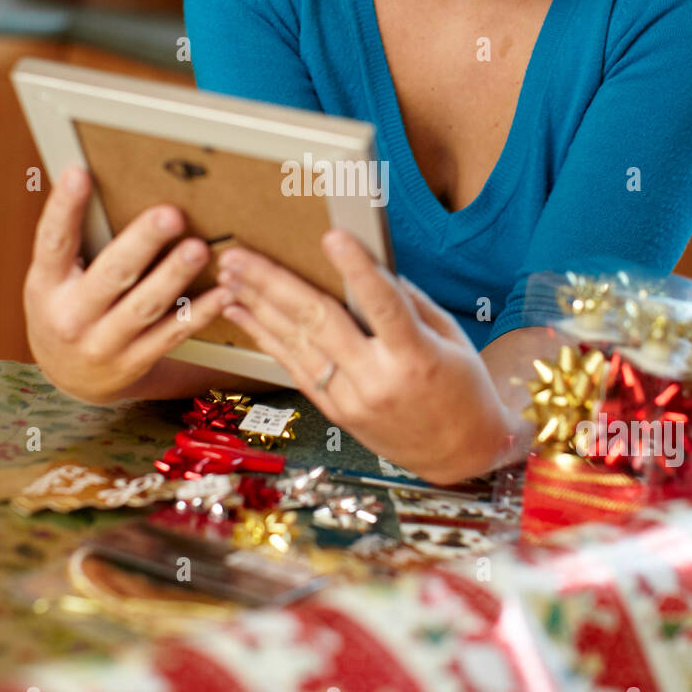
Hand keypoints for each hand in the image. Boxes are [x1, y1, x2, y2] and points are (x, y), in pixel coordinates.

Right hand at [24, 166, 232, 403]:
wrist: (70, 377)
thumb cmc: (66, 308)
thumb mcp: (54, 279)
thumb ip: (72, 242)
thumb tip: (91, 177)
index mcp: (45, 286)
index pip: (53, 241)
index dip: (63, 208)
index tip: (78, 174)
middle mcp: (71, 317)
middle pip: (111, 274)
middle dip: (142, 242)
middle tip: (171, 214)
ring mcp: (103, 344)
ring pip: (145, 307)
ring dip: (174, 276)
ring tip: (198, 249)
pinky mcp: (134, 362)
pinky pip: (171, 335)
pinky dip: (198, 314)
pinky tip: (220, 293)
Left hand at [216, 230, 510, 482]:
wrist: (460, 455)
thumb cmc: (463, 390)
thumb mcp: (451, 338)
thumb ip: (410, 302)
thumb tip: (371, 266)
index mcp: (416, 357)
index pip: (383, 306)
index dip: (357, 269)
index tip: (333, 236)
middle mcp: (377, 380)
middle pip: (319, 322)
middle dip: (272, 284)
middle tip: (240, 255)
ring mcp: (351, 400)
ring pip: (296, 343)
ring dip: (257, 306)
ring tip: (228, 275)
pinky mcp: (335, 412)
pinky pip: (295, 367)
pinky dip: (265, 336)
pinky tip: (242, 313)